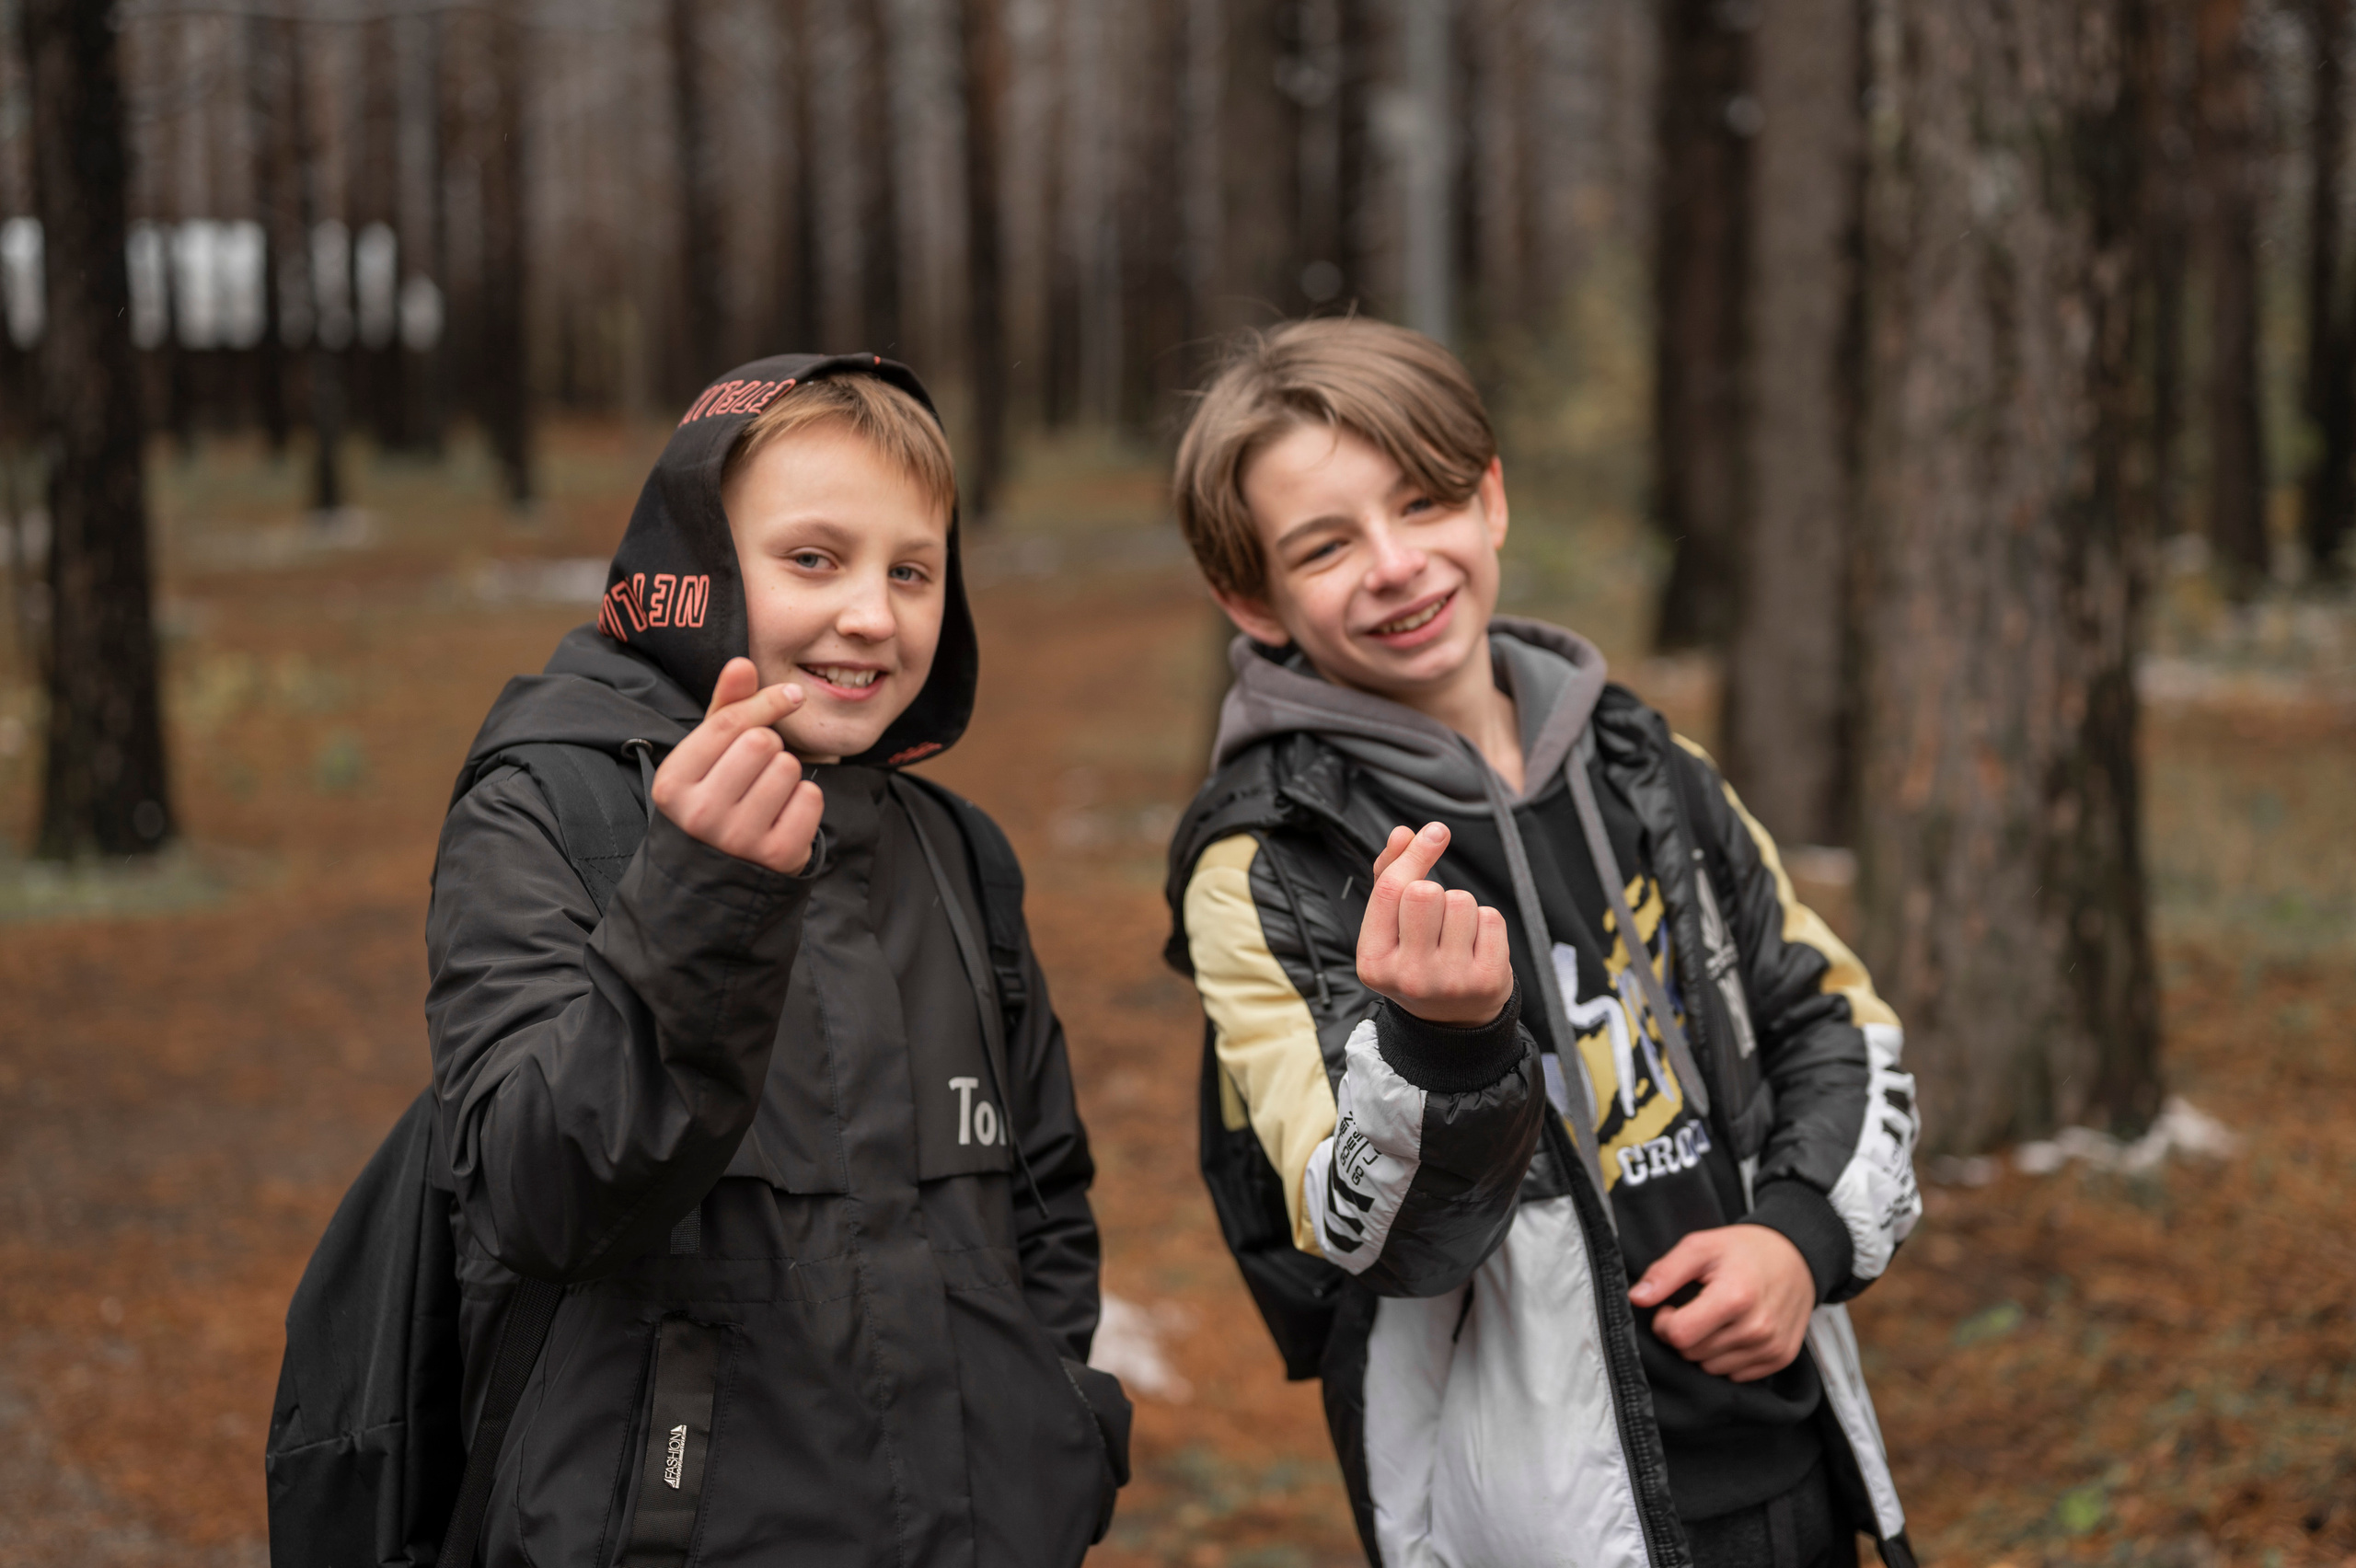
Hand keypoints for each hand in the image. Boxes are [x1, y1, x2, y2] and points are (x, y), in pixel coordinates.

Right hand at [649, 657, 825, 874]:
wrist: (722, 868)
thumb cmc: (717, 793)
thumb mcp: (711, 751)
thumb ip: (728, 705)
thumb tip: (742, 662)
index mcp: (673, 782)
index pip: (731, 723)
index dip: (766, 702)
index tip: (789, 695)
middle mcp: (699, 815)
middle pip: (762, 743)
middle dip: (771, 746)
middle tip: (758, 768)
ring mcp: (737, 840)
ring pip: (789, 768)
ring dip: (787, 772)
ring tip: (768, 792)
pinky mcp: (776, 856)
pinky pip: (811, 798)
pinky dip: (805, 800)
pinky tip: (784, 814)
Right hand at [1354, 822, 1514, 1026]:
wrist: (1451, 1019)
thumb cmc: (1414, 958)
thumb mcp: (1389, 928)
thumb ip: (1389, 876)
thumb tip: (1402, 833)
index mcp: (1373, 962)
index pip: (1391, 890)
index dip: (1414, 854)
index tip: (1435, 831)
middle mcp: (1408, 976)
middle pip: (1425, 892)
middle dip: (1435, 890)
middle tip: (1435, 916)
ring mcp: (1449, 982)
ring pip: (1462, 901)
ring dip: (1462, 907)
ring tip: (1454, 934)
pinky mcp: (1486, 981)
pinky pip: (1491, 918)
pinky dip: (1486, 922)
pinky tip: (1475, 945)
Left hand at [1630, 1224, 1815, 1381]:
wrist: (1796, 1257)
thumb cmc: (1744, 1250)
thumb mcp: (1700, 1247)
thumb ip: (1665, 1272)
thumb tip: (1636, 1298)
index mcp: (1735, 1297)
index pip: (1679, 1335)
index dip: (1665, 1322)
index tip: (1671, 1306)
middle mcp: (1757, 1328)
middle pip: (1692, 1353)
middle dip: (1684, 1334)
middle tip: (1695, 1308)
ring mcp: (1771, 1347)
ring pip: (1711, 1368)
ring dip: (1704, 1347)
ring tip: (1717, 1317)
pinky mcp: (1780, 1358)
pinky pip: (1735, 1375)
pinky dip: (1726, 1357)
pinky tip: (1733, 1330)